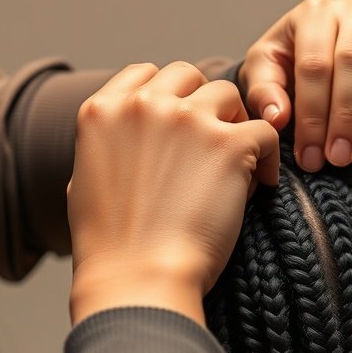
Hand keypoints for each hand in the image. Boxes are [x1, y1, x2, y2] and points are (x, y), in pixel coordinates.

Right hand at [68, 62, 278, 324]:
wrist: (139, 280)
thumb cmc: (110, 247)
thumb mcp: (83, 184)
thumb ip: (107, 146)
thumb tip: (126, 140)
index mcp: (102, 111)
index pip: (145, 73)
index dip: (168, 95)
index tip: (180, 125)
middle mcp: (143, 105)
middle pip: (188, 75)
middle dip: (203, 103)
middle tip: (213, 143)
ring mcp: (187, 120)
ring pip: (229, 95)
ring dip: (235, 124)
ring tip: (237, 166)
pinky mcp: (228, 145)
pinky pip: (265, 129)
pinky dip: (268, 156)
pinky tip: (261, 184)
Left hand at [238, 0, 351, 170]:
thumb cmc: (308, 68)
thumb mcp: (274, 78)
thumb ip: (265, 94)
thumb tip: (276, 118)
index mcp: (305, 17)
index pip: (307, 68)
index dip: (308, 116)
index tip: (308, 156)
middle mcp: (338, 8)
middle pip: (333, 64)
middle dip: (331, 120)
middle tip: (332, 159)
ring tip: (348, 149)